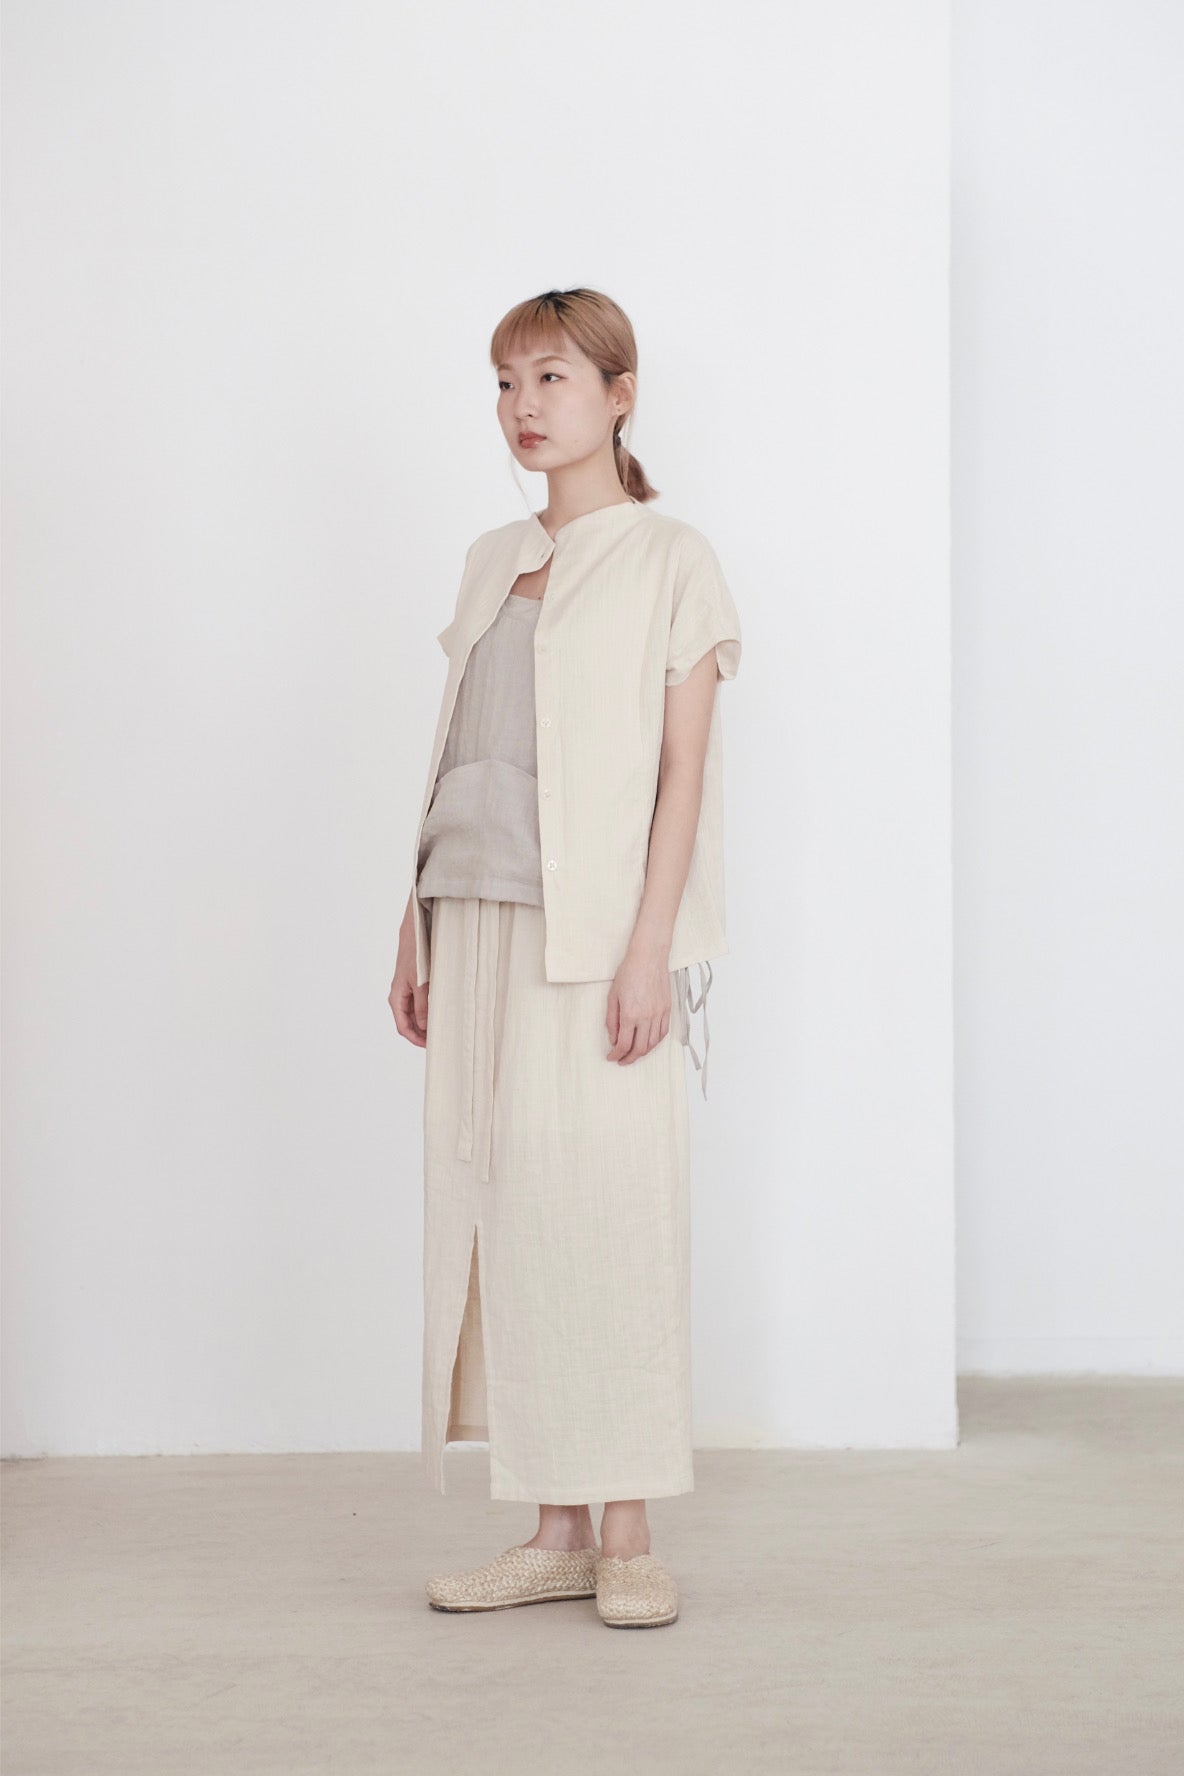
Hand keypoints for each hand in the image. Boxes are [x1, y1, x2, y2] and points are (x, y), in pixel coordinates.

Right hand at [389, 922, 428, 1047]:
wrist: (415, 932)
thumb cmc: (415, 955)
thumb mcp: (420, 983)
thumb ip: (422, 1006)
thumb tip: (425, 1027)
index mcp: (396, 998)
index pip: (403, 1027)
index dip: (415, 1039)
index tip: (429, 1046)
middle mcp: (400, 995)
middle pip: (408, 1022)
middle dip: (421, 1033)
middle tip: (438, 1040)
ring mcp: (407, 988)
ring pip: (415, 1012)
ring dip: (425, 1022)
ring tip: (440, 1028)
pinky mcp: (415, 981)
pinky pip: (420, 1001)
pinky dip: (428, 1009)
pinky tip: (440, 1011)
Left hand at [605, 944, 671, 1067]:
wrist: (649, 958)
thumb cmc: (628, 973)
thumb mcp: (612, 996)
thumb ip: (612, 1020)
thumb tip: (613, 1039)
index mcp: (630, 1015)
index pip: (623, 1044)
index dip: (616, 1055)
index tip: (611, 1057)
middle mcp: (646, 1017)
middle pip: (640, 1048)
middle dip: (629, 1058)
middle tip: (622, 1060)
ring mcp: (659, 1014)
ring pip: (653, 1043)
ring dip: (643, 1052)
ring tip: (634, 1054)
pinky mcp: (667, 1009)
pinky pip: (663, 1032)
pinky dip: (656, 1042)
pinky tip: (649, 1043)